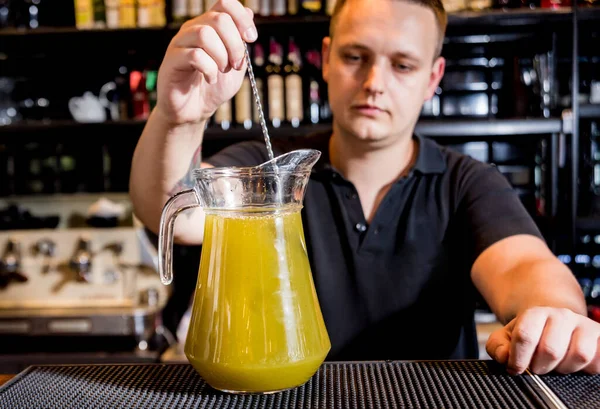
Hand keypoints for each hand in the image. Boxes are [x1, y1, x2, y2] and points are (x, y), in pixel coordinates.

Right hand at [155, 0, 256, 125]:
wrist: (194, 111)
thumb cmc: (213, 87)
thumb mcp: (236, 64)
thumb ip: (242, 41)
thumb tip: (249, 12)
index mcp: (209, 26)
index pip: (225, 4)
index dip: (242, 19)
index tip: (251, 39)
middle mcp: (193, 29)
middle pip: (218, 18)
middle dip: (235, 44)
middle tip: (236, 64)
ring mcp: (180, 43)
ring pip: (205, 34)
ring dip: (221, 56)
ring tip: (222, 71)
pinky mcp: (172, 60)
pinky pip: (194, 55)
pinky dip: (209, 69)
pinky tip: (211, 78)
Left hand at [486, 306, 599, 374]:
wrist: (557, 323)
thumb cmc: (532, 334)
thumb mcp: (507, 337)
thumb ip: (498, 346)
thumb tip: (505, 357)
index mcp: (535, 314)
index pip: (525, 335)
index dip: (518, 358)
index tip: (515, 368)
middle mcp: (562, 316)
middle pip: (551, 349)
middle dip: (540, 366)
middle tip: (536, 367)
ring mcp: (584, 325)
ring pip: (579, 354)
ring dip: (565, 368)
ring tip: (557, 365)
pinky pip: (599, 359)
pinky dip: (588, 367)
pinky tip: (575, 364)